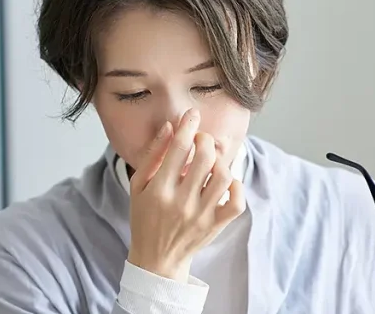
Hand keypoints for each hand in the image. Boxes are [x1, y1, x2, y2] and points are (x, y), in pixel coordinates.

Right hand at [126, 108, 246, 281]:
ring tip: (211, 162)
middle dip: (205, 140)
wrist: (156, 259)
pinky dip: (236, 186)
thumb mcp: (138, 186)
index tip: (192, 115)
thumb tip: (170, 127)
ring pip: (223, 176)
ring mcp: (201, 215)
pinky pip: (236, 202)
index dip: (188, 125)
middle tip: (201, 140)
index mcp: (159, 190)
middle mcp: (181, 202)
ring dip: (220, 161)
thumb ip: (153, 154)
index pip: (179, 148)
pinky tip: (225, 182)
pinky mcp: (215, 226)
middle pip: (205, 158)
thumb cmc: (145, 218)